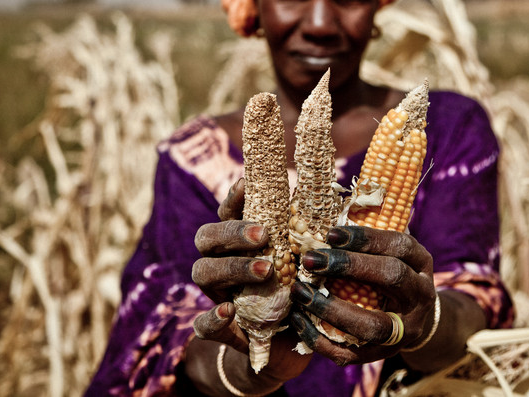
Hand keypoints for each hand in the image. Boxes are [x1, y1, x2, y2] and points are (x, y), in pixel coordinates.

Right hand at [190, 178, 310, 383]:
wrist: (291, 344)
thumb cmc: (299, 289)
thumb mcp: (305, 259)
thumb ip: (305, 231)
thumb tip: (326, 193)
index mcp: (239, 241)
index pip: (227, 212)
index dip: (233, 197)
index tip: (248, 184)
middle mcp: (222, 262)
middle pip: (207, 237)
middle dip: (232, 233)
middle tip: (264, 235)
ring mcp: (217, 295)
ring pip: (202, 273)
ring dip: (232, 268)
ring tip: (265, 270)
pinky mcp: (221, 329)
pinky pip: (203, 324)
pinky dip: (212, 317)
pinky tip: (229, 310)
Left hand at [289, 225, 436, 365]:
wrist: (410, 320)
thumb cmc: (388, 275)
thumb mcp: (388, 253)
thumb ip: (364, 240)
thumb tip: (321, 217)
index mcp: (421, 263)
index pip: (399, 246)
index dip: (365, 238)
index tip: (330, 234)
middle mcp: (420, 296)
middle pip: (392, 277)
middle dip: (349, 267)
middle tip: (311, 260)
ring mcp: (405, 329)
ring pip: (374, 324)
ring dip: (331, 309)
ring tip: (300, 293)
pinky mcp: (383, 354)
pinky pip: (351, 352)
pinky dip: (320, 338)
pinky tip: (298, 320)